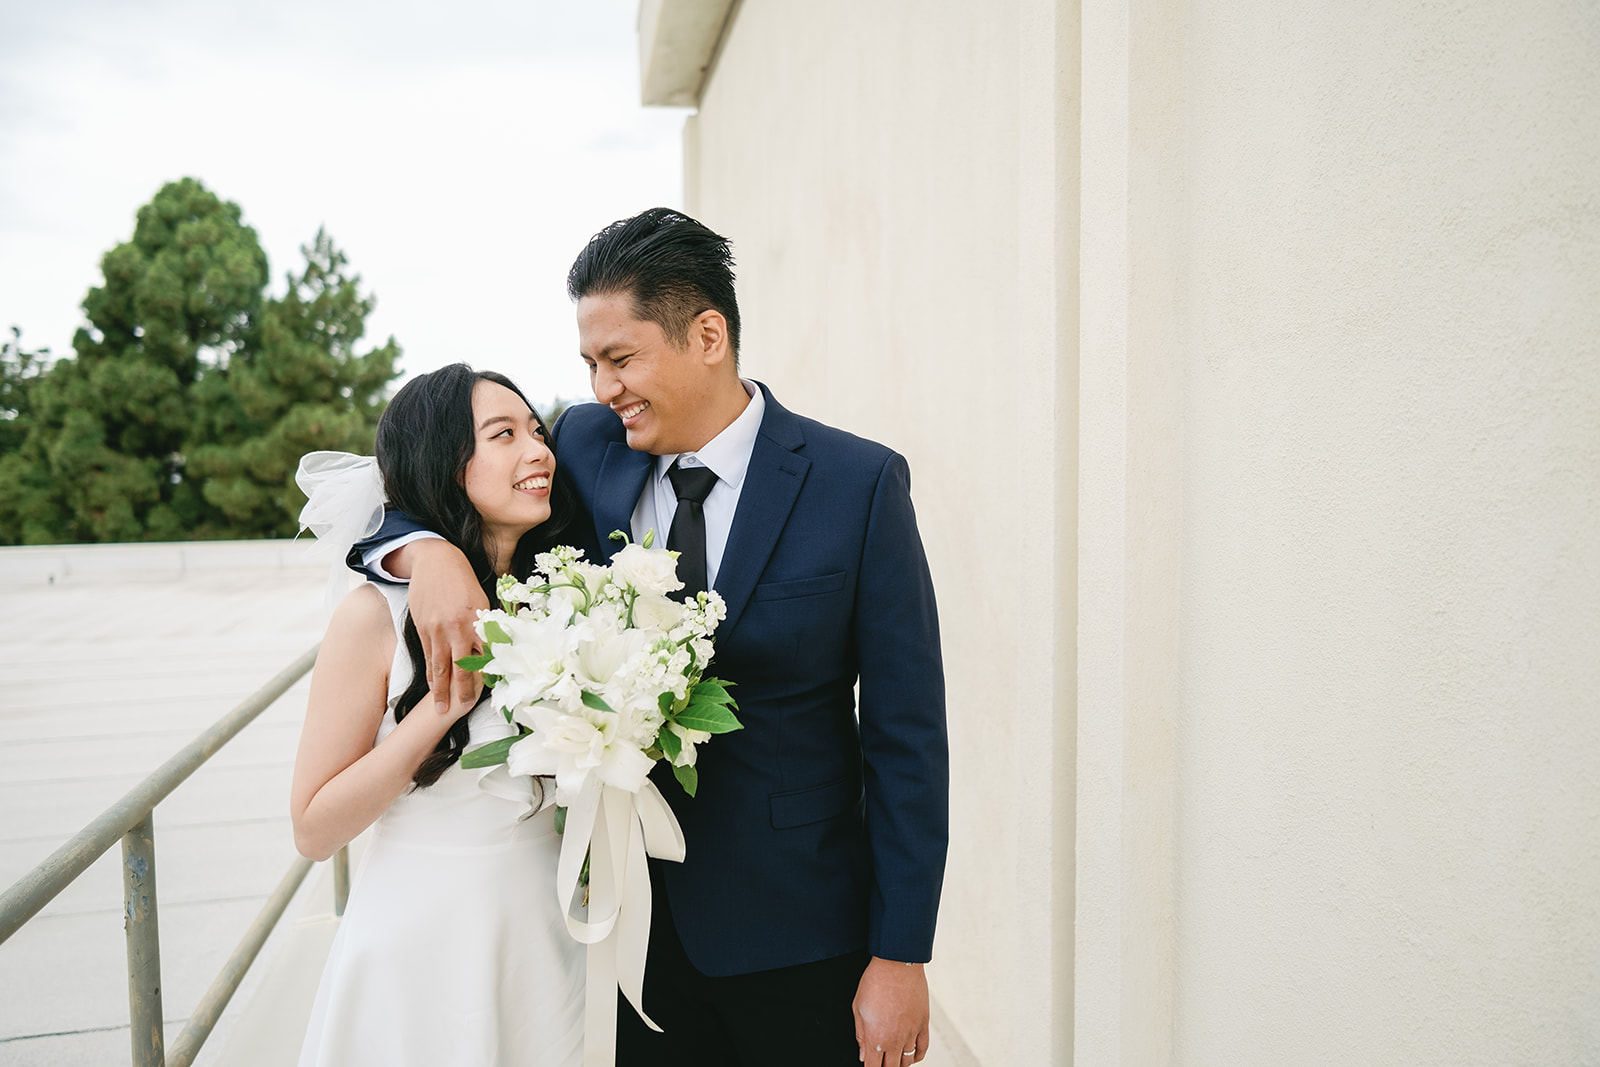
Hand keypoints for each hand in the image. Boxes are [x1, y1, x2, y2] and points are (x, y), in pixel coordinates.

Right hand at [399, 539, 488, 711]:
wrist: (436, 561)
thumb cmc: (464, 580)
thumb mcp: (482, 599)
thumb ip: (487, 624)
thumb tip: (500, 645)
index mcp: (478, 620)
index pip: (484, 655)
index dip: (486, 676)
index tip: (490, 694)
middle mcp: (458, 627)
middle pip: (461, 667)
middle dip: (462, 691)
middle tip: (464, 709)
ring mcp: (438, 629)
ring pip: (441, 666)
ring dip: (441, 690)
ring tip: (441, 708)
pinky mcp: (423, 628)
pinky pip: (428, 656)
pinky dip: (430, 673)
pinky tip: (432, 685)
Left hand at [853, 957, 929, 1065]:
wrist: (897, 965)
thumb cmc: (875, 982)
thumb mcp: (858, 1008)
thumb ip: (861, 1035)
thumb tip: (863, 1054)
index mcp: (876, 1038)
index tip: (869, 1064)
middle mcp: (895, 1039)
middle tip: (880, 1061)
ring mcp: (911, 1033)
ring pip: (907, 1061)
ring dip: (900, 1063)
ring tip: (893, 1057)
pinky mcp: (923, 1024)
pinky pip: (922, 1049)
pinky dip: (916, 1056)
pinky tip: (910, 1055)